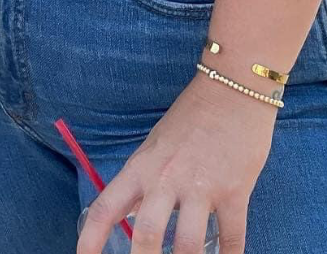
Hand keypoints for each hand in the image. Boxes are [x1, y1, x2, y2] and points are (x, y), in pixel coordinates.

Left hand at [75, 75, 276, 253]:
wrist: (232, 88)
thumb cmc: (191, 116)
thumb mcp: (155, 145)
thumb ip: (142, 181)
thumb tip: (128, 217)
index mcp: (142, 167)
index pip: (106, 208)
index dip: (90, 240)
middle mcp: (167, 179)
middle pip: (147, 236)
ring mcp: (202, 187)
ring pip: (188, 245)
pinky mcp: (235, 191)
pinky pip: (232, 237)